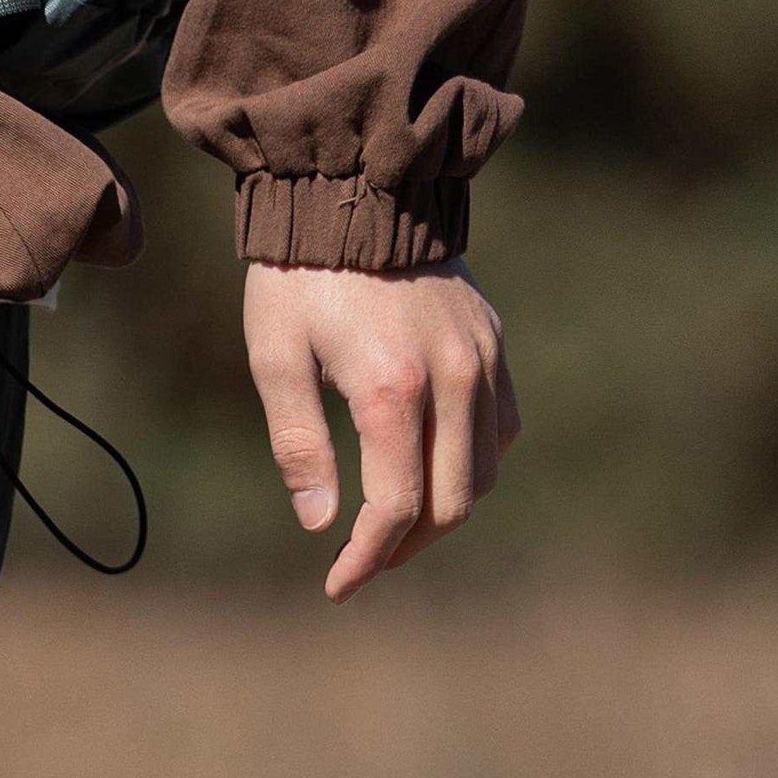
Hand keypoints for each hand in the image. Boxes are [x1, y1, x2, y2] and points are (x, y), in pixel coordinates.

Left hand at [241, 262, 518, 599]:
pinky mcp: (494, 344)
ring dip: (442, 511)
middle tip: (362, 559)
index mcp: (391, 388)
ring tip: (394, 522)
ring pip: (483, 473)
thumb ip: (299, 443)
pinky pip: (501, 429)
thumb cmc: (301, 276)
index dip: (367, 559)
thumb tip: (320, 523)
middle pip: (451, 504)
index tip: (338, 585)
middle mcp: (451, 378)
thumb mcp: (275, 357)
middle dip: (405, 546)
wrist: (356, 191)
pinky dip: (471, 463)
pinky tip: (431, 468)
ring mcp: (482, 360)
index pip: (395, 507)